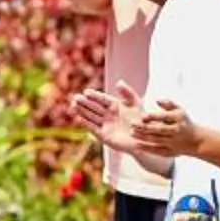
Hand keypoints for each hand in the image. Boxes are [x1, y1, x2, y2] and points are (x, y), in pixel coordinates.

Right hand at [66, 80, 192, 158]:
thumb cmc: (142, 121)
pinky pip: (94, 128)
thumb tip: (119, 82)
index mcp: (115, 106)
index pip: (102, 99)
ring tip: (73, 105)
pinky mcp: (105, 136)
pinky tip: (79, 118)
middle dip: (84, 102)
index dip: (94, 96)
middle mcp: (108, 115)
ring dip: (82, 111)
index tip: (86, 91)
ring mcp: (106, 125)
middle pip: (94, 107)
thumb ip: (128, 92)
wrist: (146, 138)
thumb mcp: (136, 103)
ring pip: (91, 116)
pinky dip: (87, 124)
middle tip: (75, 97)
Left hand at [124, 99, 197, 158]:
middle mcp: (176, 130)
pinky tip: (136, 144)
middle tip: (132, 124)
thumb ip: (168, 103)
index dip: (153, 117)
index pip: (165, 117)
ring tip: (131, 133)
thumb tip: (157, 100)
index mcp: (178, 118)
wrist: (196, 140)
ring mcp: (174, 142)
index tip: (142, 116)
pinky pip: (157, 150)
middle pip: (159, 130)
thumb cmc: (183, 121)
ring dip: (143, 137)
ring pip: (156, 140)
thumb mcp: (179, 110)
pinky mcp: (171, 152)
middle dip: (145, 127)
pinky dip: (147, 148)